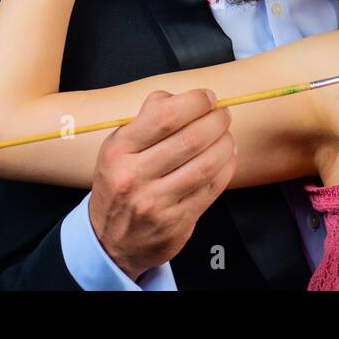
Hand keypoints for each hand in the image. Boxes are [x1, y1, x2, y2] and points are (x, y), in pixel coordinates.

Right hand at [88, 88, 235, 280]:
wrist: (110, 241)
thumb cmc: (121, 183)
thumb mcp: (119, 148)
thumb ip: (148, 117)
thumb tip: (184, 96)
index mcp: (119, 150)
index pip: (165, 117)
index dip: (195, 102)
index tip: (208, 97)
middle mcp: (134, 176)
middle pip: (191, 139)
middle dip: (216, 121)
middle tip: (223, 114)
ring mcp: (155, 202)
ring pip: (206, 164)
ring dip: (225, 143)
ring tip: (226, 135)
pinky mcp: (176, 221)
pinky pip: (212, 187)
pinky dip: (227, 166)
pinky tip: (227, 156)